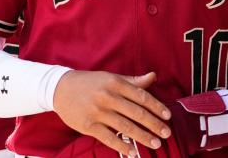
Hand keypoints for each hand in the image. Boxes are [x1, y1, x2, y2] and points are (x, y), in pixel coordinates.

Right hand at [52, 70, 171, 155]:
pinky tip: (133, 152)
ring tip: (156, 144)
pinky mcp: (88, 125)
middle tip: (167, 133)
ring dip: (142, 137)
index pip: (141, 96)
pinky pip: (108, 138)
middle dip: (154, 124)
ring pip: (125, 127)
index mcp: (115, 82)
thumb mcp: (111, 77)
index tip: (168, 116)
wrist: (60, 88)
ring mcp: (98, 111)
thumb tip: (153, 76)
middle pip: (136, 113)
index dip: (156, 107)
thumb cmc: (90, 83)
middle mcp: (108, 96)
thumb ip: (133, 81)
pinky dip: (122, 146)